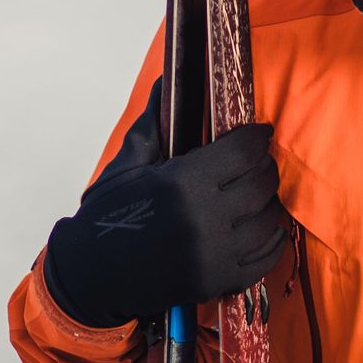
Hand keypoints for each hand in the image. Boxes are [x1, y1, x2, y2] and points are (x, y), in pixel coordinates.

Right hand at [44, 112, 288, 328]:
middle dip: (264, 166)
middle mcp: (204, 219)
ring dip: (268, 202)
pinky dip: (271, 240)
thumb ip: (155, 122)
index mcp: (182, 183)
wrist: (90, 273)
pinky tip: (264, 227)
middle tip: (258, 160)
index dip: (257, 136)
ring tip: (257, 193)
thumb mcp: (128, 165)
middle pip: (261, 183)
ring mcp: (213, 255)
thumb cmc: (108, 216)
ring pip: (268, 220)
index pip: (243, 151)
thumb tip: (167, 80)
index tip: (260, 132)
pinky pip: (265, 259)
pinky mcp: (217, 282)